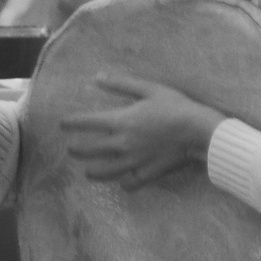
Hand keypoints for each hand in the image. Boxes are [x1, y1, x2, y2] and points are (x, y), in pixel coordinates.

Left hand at [60, 74, 223, 189]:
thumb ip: (122, 83)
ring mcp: (133, 161)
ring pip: (103, 172)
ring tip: (87, 171)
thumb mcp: (150, 89)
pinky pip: (129, 184)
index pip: (86, 123)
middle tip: (71, 148)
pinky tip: (121, 181)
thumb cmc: (176, 106)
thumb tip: (97, 77)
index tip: (62, 124)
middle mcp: (121, 144)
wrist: (198, 132)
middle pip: (89, 150)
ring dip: (92, 172)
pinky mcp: (146, 174)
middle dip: (76, 149)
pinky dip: (123, 183)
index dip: (71, 123)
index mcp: (120, 121)